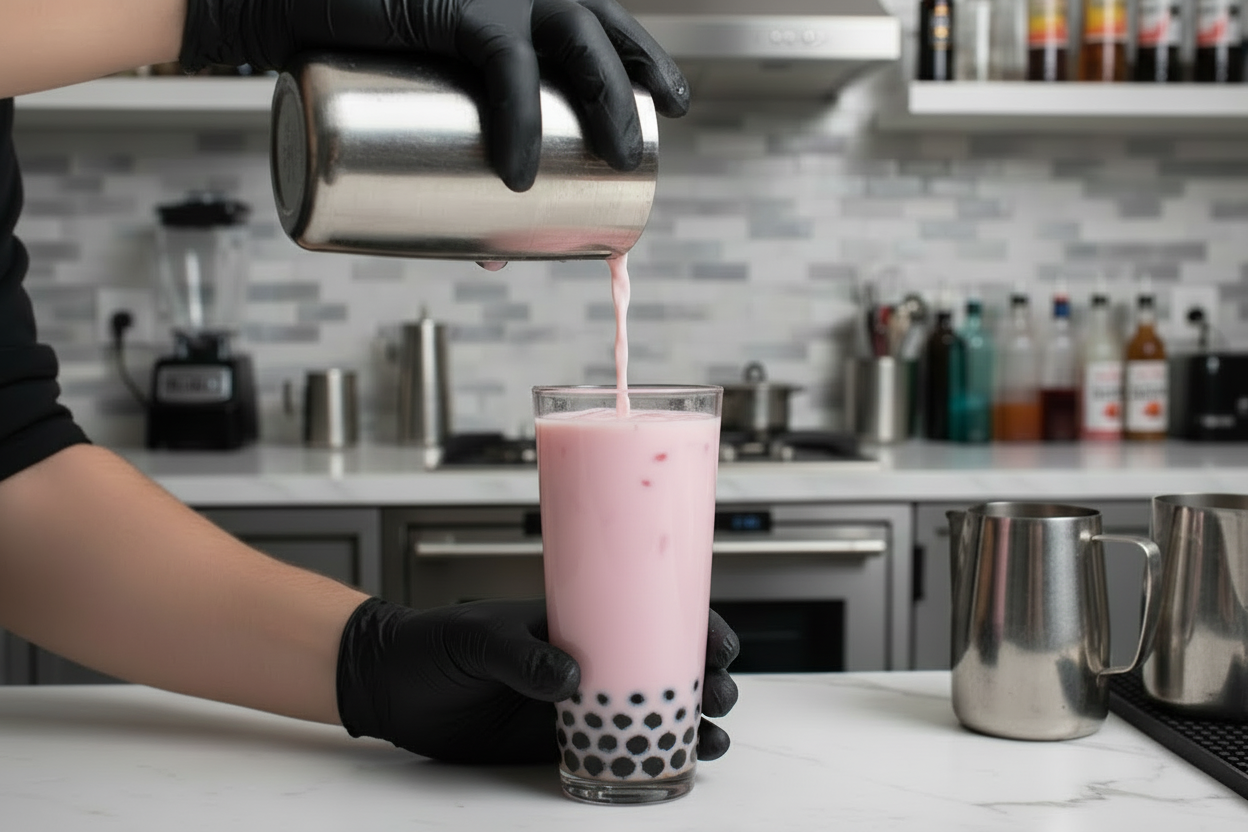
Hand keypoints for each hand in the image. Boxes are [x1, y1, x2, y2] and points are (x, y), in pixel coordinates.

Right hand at [180, 0, 689, 191]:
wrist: (279, 4)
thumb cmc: (354, 55)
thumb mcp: (423, 96)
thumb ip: (461, 159)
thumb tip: (492, 251)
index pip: (599, 17)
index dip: (641, 56)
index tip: (669, 105)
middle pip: (600, 27)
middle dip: (635, 84)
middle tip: (642, 147)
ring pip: (573, 40)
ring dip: (605, 100)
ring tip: (616, 161)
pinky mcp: (451, 3)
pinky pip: (506, 64)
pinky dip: (519, 121)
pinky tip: (522, 171)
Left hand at [336, 598, 738, 764]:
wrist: (391, 688)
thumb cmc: (432, 645)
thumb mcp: (476, 639)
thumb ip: (520, 656)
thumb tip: (568, 678)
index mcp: (576, 622)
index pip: (646, 616)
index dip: (691, 627)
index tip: (718, 644)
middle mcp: (586, 662)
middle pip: (663, 668)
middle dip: (706, 681)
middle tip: (720, 696)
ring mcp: (576, 706)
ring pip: (650, 715)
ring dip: (690, 725)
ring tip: (712, 740)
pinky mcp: (557, 746)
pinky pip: (613, 755)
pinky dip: (649, 763)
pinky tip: (675, 771)